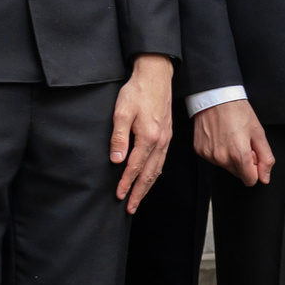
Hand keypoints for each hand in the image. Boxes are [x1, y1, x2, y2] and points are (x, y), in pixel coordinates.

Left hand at [110, 54, 175, 210]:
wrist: (156, 76)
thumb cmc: (137, 92)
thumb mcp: (121, 112)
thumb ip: (118, 137)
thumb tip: (117, 160)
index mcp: (148, 136)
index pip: (135, 167)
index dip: (126, 183)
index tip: (118, 195)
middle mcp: (160, 141)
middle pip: (149, 174)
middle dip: (139, 193)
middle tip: (130, 208)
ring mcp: (166, 139)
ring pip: (157, 169)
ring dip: (147, 186)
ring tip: (138, 199)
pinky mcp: (167, 136)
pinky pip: (162, 161)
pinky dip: (155, 174)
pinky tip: (149, 178)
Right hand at [195, 97, 275, 184]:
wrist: (215, 97)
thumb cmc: (237, 111)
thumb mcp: (258, 133)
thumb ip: (265, 158)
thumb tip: (265, 177)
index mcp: (238, 154)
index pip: (250, 180)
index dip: (256, 168)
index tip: (253, 154)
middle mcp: (221, 158)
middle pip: (239, 174)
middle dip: (244, 162)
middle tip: (243, 142)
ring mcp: (209, 155)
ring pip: (226, 167)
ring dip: (231, 157)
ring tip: (232, 137)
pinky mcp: (200, 151)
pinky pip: (214, 159)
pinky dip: (220, 151)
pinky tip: (221, 136)